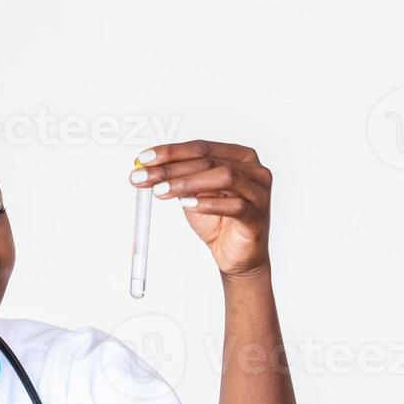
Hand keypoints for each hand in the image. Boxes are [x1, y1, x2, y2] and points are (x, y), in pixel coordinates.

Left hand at [130, 140, 272, 278]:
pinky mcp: (256, 216)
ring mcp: (258, 192)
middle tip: (145, 176)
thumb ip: (177, 179)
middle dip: (171, 168)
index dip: (170, 152)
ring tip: (161, 190)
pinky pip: (234, 206)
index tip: (145, 159)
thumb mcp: (192, 195)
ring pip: (224, 177)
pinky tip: (187, 204)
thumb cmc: (219, 221)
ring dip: (187, 183)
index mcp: (239, 157)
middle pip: (208, 160)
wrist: (236, 255)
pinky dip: (208, 204)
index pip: (201, 148)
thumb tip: (147, 168)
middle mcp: (253, 170)